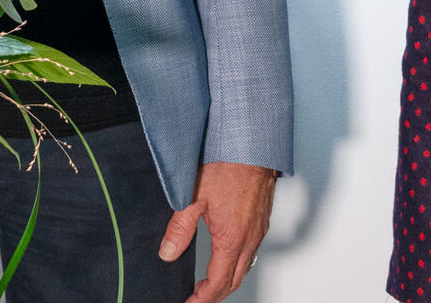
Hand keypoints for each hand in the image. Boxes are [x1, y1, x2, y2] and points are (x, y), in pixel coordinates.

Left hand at [159, 161, 277, 302]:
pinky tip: (227, 256)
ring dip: (227, 280)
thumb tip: (168, 253)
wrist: (251, 142)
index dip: (203, 298)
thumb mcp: (192, 196)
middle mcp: (250, 237)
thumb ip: (179, 229)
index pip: (219, 281)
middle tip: (197, 298)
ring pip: (245, 266)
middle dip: (215, 295)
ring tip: (209, 283)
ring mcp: (258, 229)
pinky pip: (252, 251)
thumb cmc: (225, 163)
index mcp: (232, 237)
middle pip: (234, 280)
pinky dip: (238, 263)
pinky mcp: (262, 219)